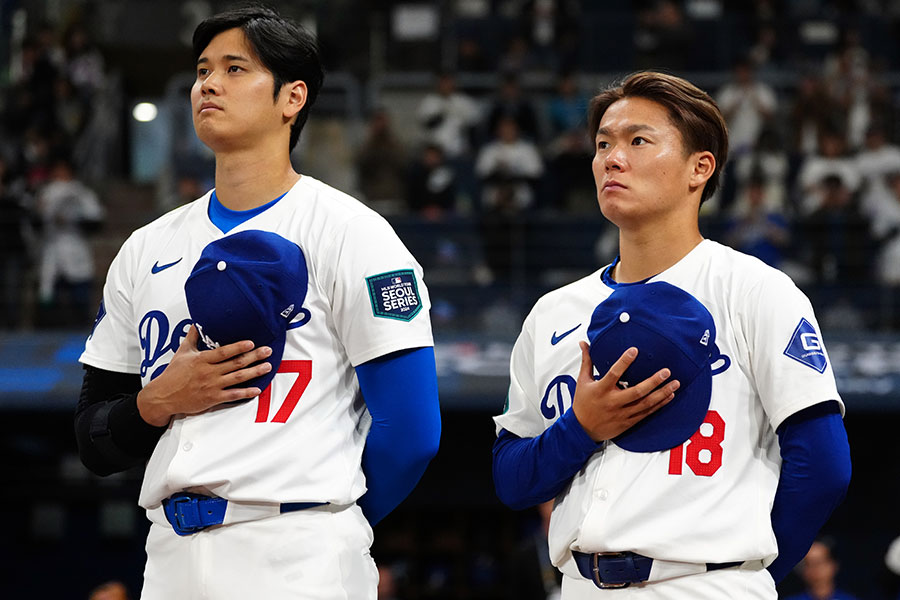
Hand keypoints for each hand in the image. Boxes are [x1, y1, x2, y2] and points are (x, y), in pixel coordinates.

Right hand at [136, 325, 272, 426]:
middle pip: (235, 363)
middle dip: (254, 357)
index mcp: (201, 360)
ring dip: (254, 372)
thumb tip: (196, 323)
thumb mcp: (182, 353)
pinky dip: (246, 393)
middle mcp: (208, 372)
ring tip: (267, 366)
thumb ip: (192, 338)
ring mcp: (212, 386)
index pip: (223, 352)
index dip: (238, 347)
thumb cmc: (173, 374)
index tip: (251, 343)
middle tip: (268, 351)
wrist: (163, 397)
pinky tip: (257, 389)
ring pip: (237, 378)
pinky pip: (233, 395)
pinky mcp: (213, 399)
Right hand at [571, 342, 679, 441]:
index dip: (624, 362)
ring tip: (674, 383)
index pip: (614, 373)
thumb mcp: (582, 381)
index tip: (634, 350)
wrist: (582, 430)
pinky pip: (647, 413)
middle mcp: (613, 402)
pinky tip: (669, 396)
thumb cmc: (583, 404)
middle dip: (653, 381)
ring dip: (662, 393)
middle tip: (666, 371)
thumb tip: (584, 344)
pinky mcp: (629, 422)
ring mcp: (622, 413)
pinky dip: (659, 405)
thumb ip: (587, 361)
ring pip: (646, 403)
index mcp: (601, 390)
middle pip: (637, 391)